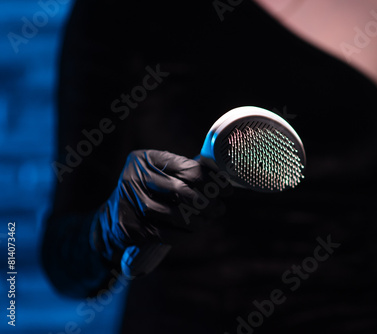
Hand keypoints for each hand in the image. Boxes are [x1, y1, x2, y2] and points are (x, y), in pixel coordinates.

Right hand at [91, 149, 231, 276]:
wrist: (112, 215)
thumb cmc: (148, 191)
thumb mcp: (162, 173)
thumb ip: (186, 174)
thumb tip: (222, 182)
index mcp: (147, 159)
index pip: (189, 169)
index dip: (213, 182)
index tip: (227, 191)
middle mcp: (135, 177)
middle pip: (181, 191)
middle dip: (207, 203)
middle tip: (219, 210)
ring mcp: (130, 202)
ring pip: (173, 214)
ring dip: (197, 221)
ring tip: (207, 222)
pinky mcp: (129, 226)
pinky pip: (163, 233)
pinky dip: (183, 235)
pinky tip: (191, 232)